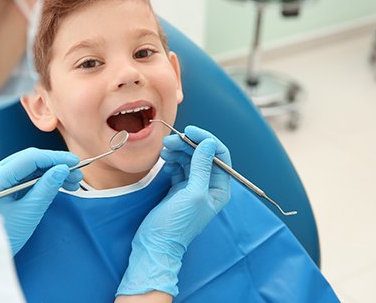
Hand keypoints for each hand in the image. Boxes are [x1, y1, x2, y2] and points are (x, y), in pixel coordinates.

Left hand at [0, 148, 82, 254]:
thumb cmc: (3, 236)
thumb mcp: (28, 213)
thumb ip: (46, 189)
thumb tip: (63, 169)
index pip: (30, 158)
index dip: (55, 157)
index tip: (75, 162)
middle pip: (30, 159)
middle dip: (56, 165)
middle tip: (78, 175)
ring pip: (30, 167)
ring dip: (52, 171)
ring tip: (72, 181)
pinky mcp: (1, 185)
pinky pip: (26, 176)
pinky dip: (43, 179)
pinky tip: (59, 184)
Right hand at [116, 126, 230, 296]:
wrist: (156, 243)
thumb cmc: (178, 224)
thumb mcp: (193, 193)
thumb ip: (202, 167)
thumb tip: (208, 143)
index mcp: (219, 188)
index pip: (220, 155)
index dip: (206, 140)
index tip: (189, 131)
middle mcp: (209, 186)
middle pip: (203, 154)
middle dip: (188, 144)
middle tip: (170, 140)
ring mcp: (193, 186)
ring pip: (189, 159)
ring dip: (178, 150)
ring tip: (165, 149)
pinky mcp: (179, 188)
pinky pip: (179, 167)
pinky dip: (172, 160)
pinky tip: (165, 159)